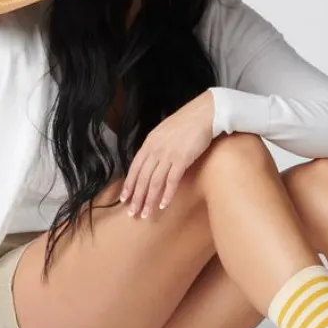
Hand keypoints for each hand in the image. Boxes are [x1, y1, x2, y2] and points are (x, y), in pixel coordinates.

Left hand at [120, 90, 214, 218]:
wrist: (204, 114)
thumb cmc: (186, 122)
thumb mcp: (164, 131)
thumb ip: (155, 146)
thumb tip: (151, 160)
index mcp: (149, 143)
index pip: (134, 168)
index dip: (129, 184)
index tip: (124, 198)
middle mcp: (155, 150)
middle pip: (142, 178)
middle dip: (136, 198)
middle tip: (132, 213)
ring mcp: (168, 155)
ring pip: (154, 182)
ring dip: (149, 200)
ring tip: (146, 214)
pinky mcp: (182, 159)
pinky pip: (171, 181)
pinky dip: (166, 195)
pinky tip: (163, 205)